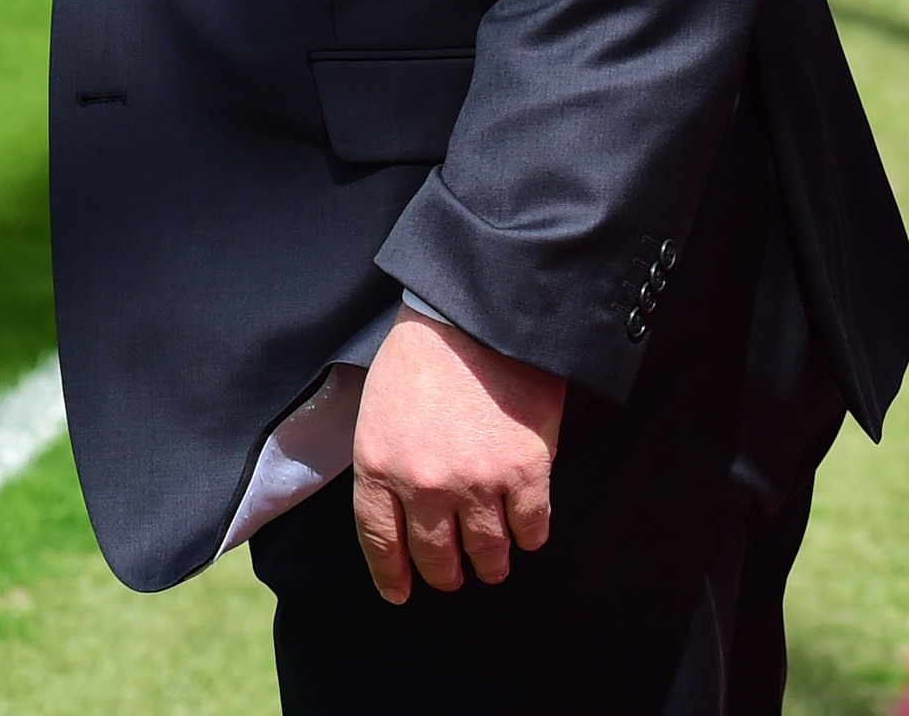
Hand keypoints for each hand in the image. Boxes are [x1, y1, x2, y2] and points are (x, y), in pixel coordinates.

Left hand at [351, 307, 564, 602]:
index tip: (400, 593)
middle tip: (452, 577)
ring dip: (490, 564)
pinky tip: (526, 532)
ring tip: (492, 564)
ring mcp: (478, 483)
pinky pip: (531, 530)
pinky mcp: (527, 474)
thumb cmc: (421, 353)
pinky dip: (529, 536)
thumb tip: (398, 509)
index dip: (392, 574)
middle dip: (444, 574)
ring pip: (487, 553)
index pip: (379, 540)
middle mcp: (425, 485)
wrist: (477, 316)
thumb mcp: (377, 407)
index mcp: (378, 464)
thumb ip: (385, 461)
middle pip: (435, 557)